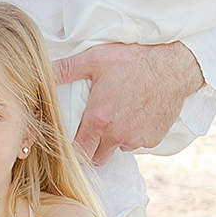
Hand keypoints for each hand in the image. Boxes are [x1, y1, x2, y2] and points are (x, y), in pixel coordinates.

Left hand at [49, 38, 202, 161]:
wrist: (174, 65)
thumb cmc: (133, 60)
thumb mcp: (95, 58)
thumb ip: (65, 69)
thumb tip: (41, 71)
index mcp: (99, 120)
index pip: (78, 152)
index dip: (73, 148)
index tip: (73, 138)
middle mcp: (118, 135)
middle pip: (97, 157)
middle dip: (92, 148)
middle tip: (94, 127)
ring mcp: (138, 139)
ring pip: (118, 150)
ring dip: (114, 140)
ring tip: (118, 115)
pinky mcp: (154, 139)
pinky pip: (137, 144)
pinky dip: (134, 135)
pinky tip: (135, 114)